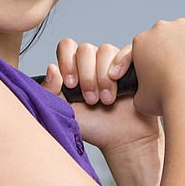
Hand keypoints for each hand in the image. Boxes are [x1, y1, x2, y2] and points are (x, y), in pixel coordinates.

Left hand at [40, 39, 161, 155]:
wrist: (121, 139)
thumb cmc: (93, 126)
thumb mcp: (64, 111)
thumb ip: (50, 91)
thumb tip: (51, 67)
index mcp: (74, 67)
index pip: (67, 46)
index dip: (67, 62)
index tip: (71, 85)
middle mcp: (93, 61)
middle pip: (85, 49)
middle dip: (87, 77)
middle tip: (91, 100)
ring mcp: (114, 62)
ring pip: (105, 50)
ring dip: (103, 77)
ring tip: (106, 100)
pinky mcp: (134, 65)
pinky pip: (127, 50)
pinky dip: (121, 62)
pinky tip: (118, 79)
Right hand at [129, 18, 184, 117]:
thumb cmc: (167, 101)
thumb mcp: (140, 98)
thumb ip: (139, 88)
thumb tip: (143, 90)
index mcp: (141, 42)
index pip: (150, 45)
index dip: (159, 57)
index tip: (168, 69)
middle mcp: (159, 28)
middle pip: (169, 35)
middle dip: (175, 49)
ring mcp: (183, 25)